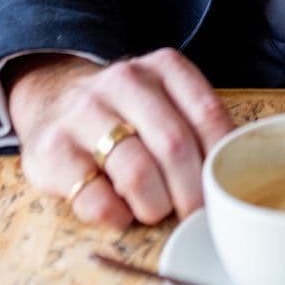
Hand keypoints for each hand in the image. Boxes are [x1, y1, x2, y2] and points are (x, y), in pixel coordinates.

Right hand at [8, 49, 234, 228]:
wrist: (51, 100)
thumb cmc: (125, 112)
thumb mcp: (165, 99)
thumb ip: (198, 125)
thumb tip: (233, 177)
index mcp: (162, 68)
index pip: (208, 114)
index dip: (220, 160)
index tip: (222, 188)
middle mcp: (123, 82)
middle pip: (174, 145)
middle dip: (190, 192)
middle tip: (192, 213)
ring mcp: (84, 114)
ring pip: (137, 172)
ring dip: (155, 206)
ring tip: (155, 211)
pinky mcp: (53, 151)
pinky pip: (96, 198)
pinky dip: (117, 217)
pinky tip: (121, 213)